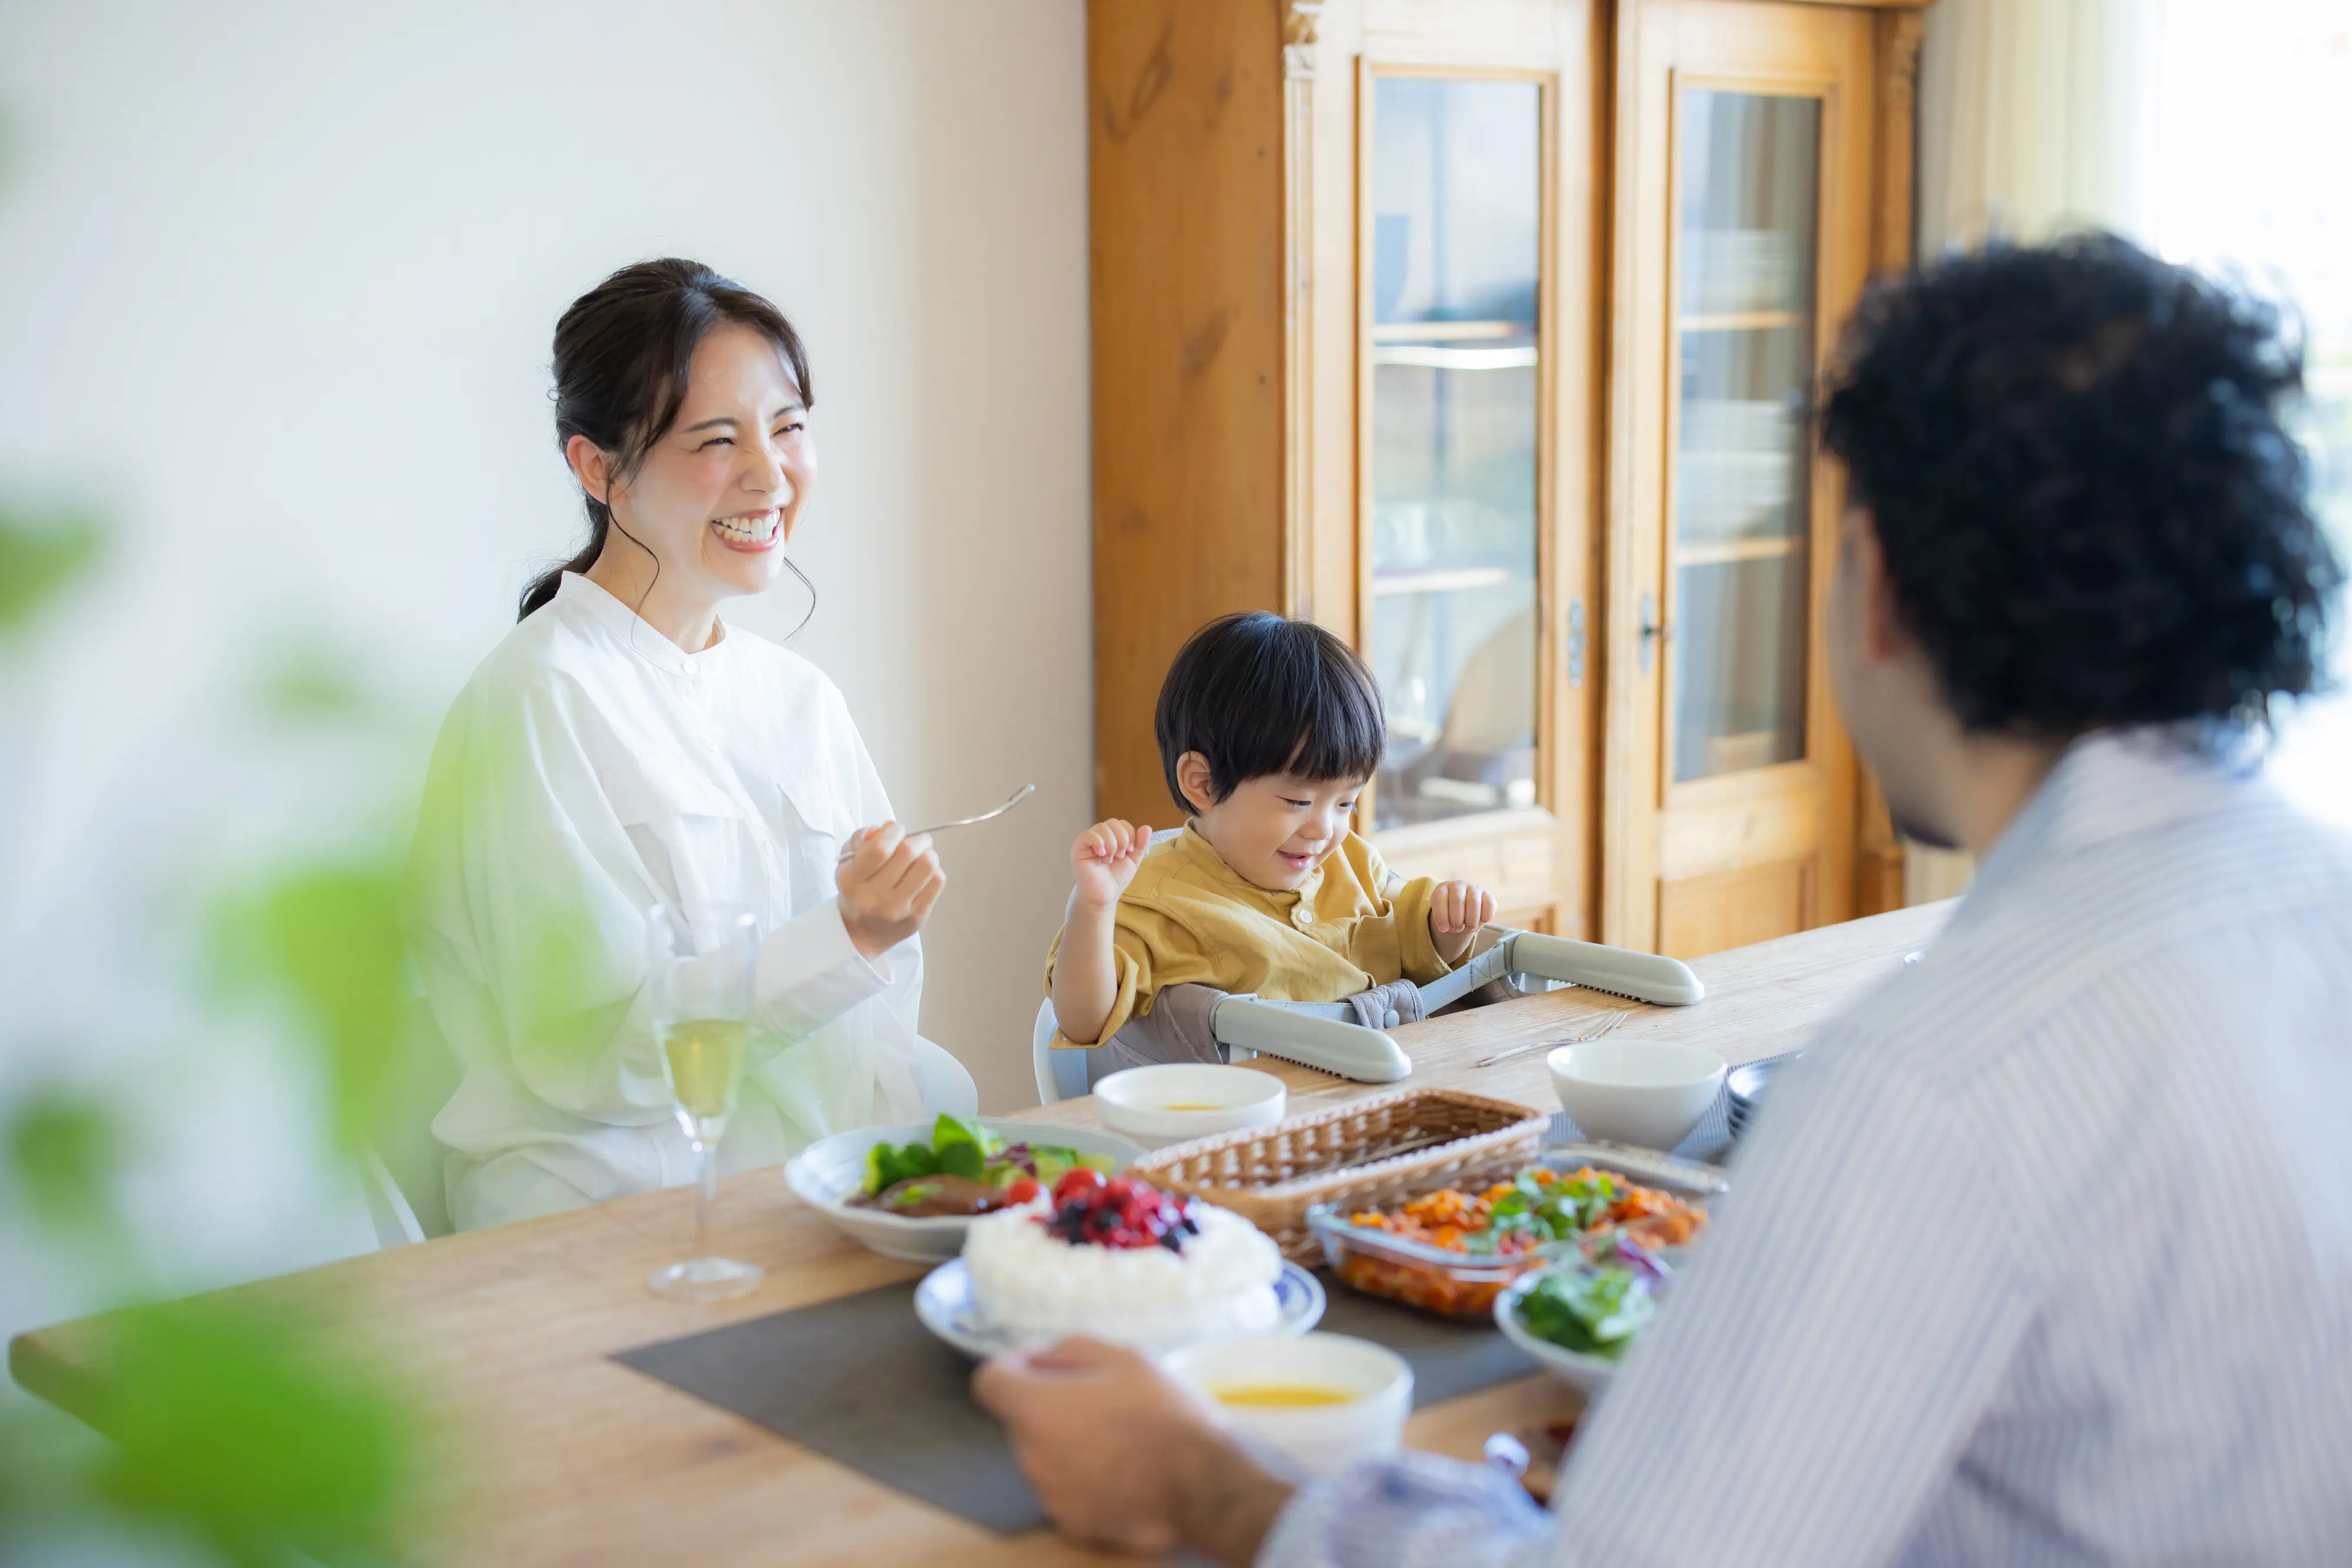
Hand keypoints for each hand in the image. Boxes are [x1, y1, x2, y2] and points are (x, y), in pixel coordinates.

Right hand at [835, 821, 944, 959]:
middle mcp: (875, 898)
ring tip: (921, 855)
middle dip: (916, 838)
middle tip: (915, 840)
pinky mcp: (918, 917)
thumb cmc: (856, 890)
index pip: (880, 849)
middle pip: (908, 853)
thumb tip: (884, 828)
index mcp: (852, 881)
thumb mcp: (846, 863)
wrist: (861, 933)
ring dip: (928, 853)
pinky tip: (923, 873)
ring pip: (928, 865)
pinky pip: (937, 881)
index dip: (893, 831)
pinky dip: (934, 870)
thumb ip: (860, 839)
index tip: (895, 830)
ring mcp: (899, 910)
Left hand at [971, 1337, 1293, 1561]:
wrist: (1202, 1487)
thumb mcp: (1124, 1356)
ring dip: (1065, 1439)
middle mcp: (1030, 1456)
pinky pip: (1064, 1487)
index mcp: (1035, 1410)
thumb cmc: (1163, 1413)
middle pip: (1021, 1418)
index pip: (989, 1382)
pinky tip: (1123, 1469)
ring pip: (1043, 1454)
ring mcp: (1049, 1495)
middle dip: (1047, 1402)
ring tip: (1117, 1435)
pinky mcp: (1072, 1524)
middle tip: (1098, 1395)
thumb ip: (1068, 1349)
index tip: (1041, 1361)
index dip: (1011, 1365)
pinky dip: (1082, 1474)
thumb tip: (1037, 1357)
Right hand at [1070, 819, 1151, 911]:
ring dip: (1111, 843)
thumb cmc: (1116, 878)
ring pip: (1101, 826)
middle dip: (1122, 839)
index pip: (1122, 823)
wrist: (1104, 895)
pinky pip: (1087, 834)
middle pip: (1113, 822)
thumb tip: (1147, 827)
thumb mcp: (1133, 860)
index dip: (1130, 834)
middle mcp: (1100, 836)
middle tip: (1120, 856)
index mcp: (1112, 837)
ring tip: (1110, 859)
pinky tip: (1101, 855)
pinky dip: (1098, 842)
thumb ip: (1140, 844)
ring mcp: (1088, 842)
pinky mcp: (1078, 848)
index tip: (1129, 851)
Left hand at [1429, 879, 1497, 962]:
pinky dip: (1485, 917)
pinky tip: (1480, 921)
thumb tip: (1446, 928)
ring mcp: (1474, 888)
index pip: (1440, 897)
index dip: (1441, 915)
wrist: (1464, 912)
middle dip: (1457, 920)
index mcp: (1442, 889)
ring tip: (1468, 927)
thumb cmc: (1449, 915)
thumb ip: (1441, 921)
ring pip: (1474, 902)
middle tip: (1457, 929)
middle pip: (1458, 900)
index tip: (1443, 929)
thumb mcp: (1441, 917)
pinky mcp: (1487, 895)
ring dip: (1471, 921)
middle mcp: (1458, 885)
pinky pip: (1489, 904)